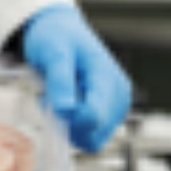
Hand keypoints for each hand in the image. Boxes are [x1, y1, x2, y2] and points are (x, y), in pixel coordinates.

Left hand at [23, 4, 130, 152]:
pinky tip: (67, 104)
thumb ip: (60, 81)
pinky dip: (75, 126)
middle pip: (94, 135)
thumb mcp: (53, 53)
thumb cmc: (57, 37)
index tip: (51, 102)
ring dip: (71, 126)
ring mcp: (117, 106)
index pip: (93, 118)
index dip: (67, 119)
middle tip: (53, 98)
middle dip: (69, 124)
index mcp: (107, 79)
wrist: (62, 30)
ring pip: (92, 139)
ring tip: (61, 98)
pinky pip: (91, 135)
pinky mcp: (110, 113)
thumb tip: (65, 110)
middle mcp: (119, 96)